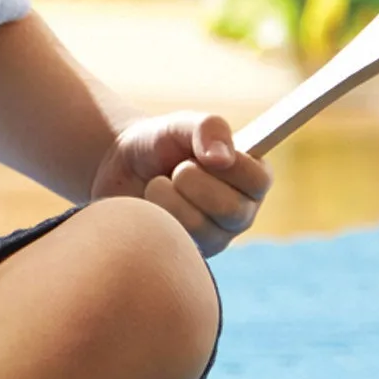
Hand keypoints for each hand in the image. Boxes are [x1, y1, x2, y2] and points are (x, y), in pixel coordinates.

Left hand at [90, 112, 269, 257]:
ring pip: (200, 227)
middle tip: (176, 168)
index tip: (200, 154)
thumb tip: (221, 158)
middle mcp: (241, 211)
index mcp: (251, 178)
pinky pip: (175, 242)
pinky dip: (154, 215)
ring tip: (157, 183)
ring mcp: (216, 237)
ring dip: (168, 197)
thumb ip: (207, 128)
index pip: (258, 181)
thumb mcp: (180, 124)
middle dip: (191, 180)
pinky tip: (149, 204)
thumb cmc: (159, 144)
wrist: (120, 169)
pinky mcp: (189, 254)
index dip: (229, 166)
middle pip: (232, 209)